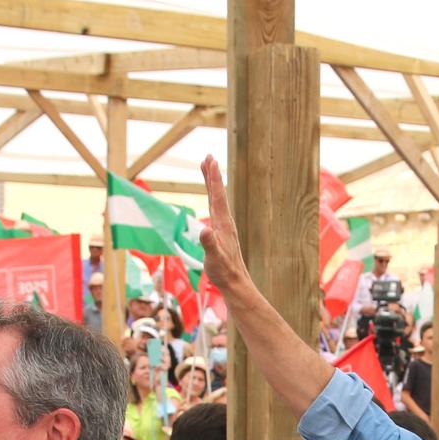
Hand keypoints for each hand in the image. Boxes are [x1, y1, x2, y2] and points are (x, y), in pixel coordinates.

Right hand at [197, 157, 251, 296]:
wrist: (234, 282)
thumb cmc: (223, 271)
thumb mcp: (214, 257)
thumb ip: (209, 243)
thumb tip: (204, 230)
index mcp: (223, 224)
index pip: (217, 196)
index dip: (213, 179)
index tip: (210, 161)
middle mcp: (225, 222)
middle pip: (217, 193)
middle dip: (212, 175)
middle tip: (208, 157)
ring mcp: (224, 227)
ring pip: (216, 200)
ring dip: (211, 184)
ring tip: (207, 170)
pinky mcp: (221, 233)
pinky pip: (215, 209)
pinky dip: (211, 198)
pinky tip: (210, 198)